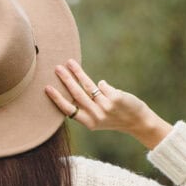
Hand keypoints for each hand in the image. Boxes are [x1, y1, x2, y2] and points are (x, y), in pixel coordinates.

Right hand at [44, 60, 172, 148]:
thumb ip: (86, 108)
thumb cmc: (115, 118)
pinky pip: (103, 85)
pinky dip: (103, 85)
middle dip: (65, 79)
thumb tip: (72, 87)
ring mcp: (106, 107)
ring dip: (77, 72)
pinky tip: (104, 87)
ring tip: (70, 62)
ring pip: (88, 86)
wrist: (138, 122)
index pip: (68, 109)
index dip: (57, 98)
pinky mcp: (115, 98)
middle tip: (56, 68)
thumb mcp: (98, 119)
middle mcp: (96, 116)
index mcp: (89, 123)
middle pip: (76, 94)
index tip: (47, 87)